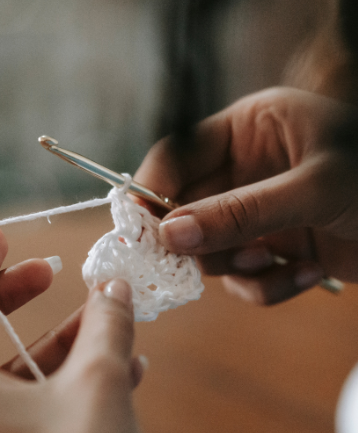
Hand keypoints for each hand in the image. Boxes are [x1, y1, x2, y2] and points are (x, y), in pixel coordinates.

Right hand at [135, 87, 357, 304]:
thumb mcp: (313, 188)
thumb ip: (238, 211)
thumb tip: (169, 235)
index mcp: (248, 130)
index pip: (177, 155)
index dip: (150, 189)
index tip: (135, 227)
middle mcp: (242, 171)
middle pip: (183, 209)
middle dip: (190, 240)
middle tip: (189, 264)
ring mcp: (253, 214)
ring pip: (208, 250)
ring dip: (236, 265)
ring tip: (274, 260)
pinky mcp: (269, 250)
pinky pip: (242, 278)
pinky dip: (268, 286)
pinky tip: (307, 273)